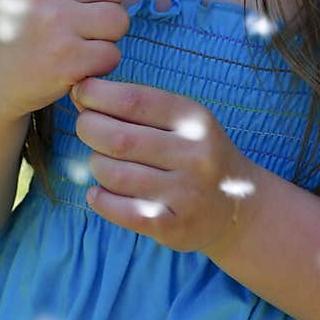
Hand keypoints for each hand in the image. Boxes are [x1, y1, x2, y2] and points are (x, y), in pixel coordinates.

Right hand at [0, 0, 128, 120]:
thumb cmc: (26, 16)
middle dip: (105, 2)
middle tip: (75, 17)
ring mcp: (55, 24)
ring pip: (119, 19)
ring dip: (106, 34)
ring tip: (77, 37)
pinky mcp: (68, 60)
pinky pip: (112, 53)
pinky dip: (100, 61)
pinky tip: (75, 60)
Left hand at [70, 77, 257, 256]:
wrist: (239, 207)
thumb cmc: (199, 153)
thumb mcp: (184, 120)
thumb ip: (140, 106)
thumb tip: (84, 93)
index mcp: (194, 120)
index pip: (135, 101)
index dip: (98, 94)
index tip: (81, 92)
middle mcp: (193, 155)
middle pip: (120, 138)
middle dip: (89, 127)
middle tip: (85, 126)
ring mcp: (185, 194)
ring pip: (115, 175)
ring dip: (96, 164)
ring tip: (99, 160)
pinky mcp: (174, 227)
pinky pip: (122, 211)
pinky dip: (100, 200)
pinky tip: (97, 192)